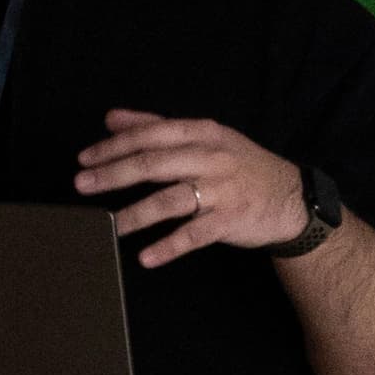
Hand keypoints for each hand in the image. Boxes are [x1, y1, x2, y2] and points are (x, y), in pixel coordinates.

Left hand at [75, 110, 307, 267]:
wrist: (291, 198)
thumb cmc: (240, 166)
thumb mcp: (205, 137)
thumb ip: (156, 126)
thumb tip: (111, 118)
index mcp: (201, 133)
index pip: (151, 135)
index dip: (115, 146)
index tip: (85, 158)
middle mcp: (210, 157)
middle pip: (155, 164)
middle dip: (114, 174)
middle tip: (83, 185)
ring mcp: (222, 189)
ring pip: (171, 200)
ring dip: (136, 214)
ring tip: (110, 226)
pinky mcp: (230, 220)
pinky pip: (195, 235)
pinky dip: (169, 246)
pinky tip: (146, 256)